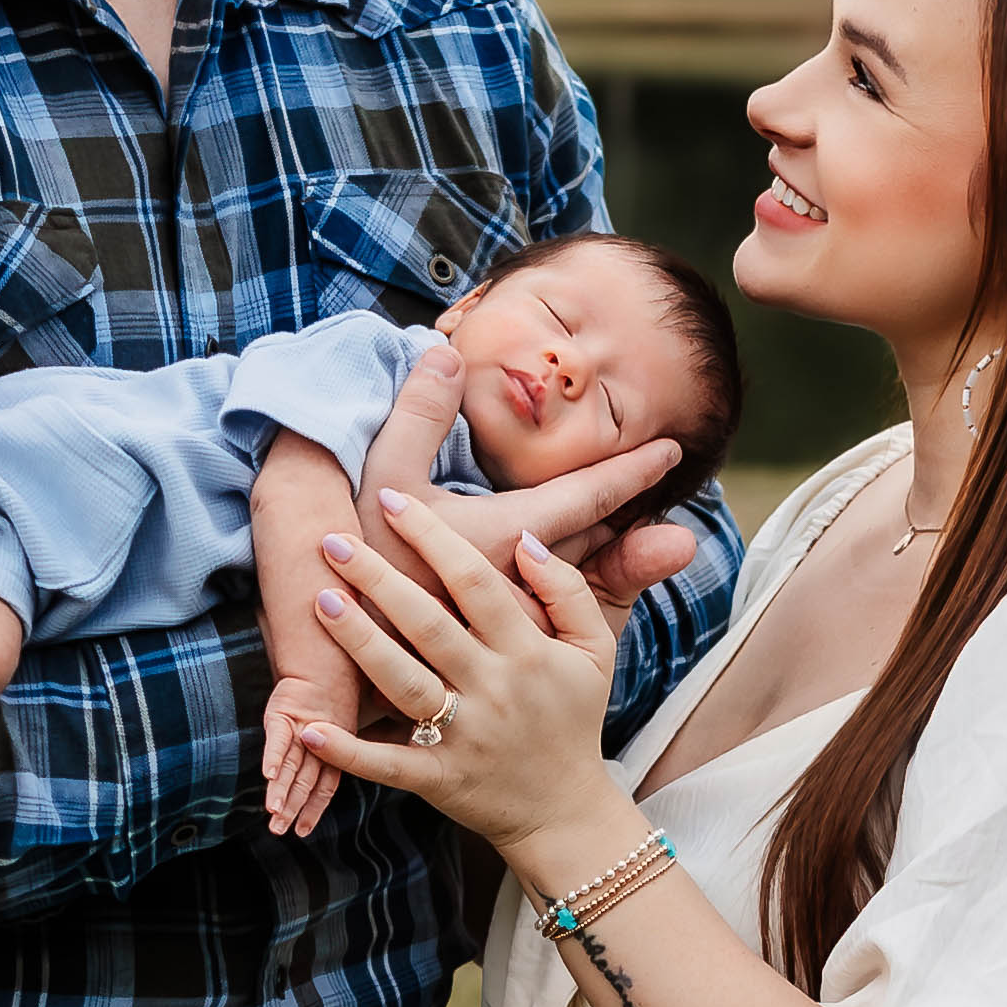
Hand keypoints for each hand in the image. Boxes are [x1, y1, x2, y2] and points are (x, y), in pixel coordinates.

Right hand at [258, 670, 354, 837]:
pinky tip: (268, 777)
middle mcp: (321, 739)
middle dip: (292, 808)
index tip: (303, 831)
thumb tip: (325, 755)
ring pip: (292, 765)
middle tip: (280, 831)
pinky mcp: (285, 710)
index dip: (314, 808)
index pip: (326, 784)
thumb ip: (336, 735)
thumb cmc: (336, 674)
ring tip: (274, 814)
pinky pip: (278, 738)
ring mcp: (303, 725)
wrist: (326, 644)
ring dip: (282, 791)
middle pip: (305, 780)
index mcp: (335, 743)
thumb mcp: (341, 710)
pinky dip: (273, 757)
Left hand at [297, 487, 645, 887]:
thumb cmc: (572, 718)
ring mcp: (463, 738)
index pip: (476, 583)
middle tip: (333, 541)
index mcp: (527, 652)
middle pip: (429, 626)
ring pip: (403, 685)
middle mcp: (493, 690)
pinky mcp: (437, 779)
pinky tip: (309, 728)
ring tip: (321, 602)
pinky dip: (347, 752)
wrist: (566, 813)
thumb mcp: (594, 650)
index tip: (390, 500)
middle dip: (379, 580)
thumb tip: (525, 541)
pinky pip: (387, 765)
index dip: (433, 538)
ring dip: (360, 643)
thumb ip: (566, 591)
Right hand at [361, 346, 702, 617]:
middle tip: (661, 485)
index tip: (675, 449)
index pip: (590, 496)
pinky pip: (552, 614)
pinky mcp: (502, 651)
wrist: (331, 653)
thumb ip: (419, 414)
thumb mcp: (382, 476)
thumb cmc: (357, 555)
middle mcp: (527, 586)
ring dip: (609, 555)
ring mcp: (518, 625)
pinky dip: (574, 589)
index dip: (636, 470)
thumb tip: (448, 354)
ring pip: (580, 582)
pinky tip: (576, 578)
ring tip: (633, 528)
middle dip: (632, 518)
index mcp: (508, 537)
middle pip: (598, 545)